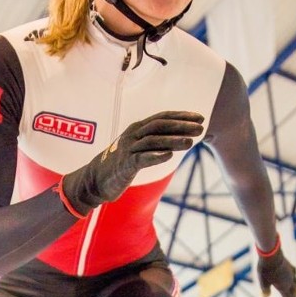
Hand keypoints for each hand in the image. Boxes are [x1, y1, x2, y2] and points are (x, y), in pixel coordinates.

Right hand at [60, 110, 203, 214]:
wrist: (95, 180)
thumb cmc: (120, 165)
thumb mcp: (139, 149)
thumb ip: (156, 142)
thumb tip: (179, 139)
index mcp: (137, 128)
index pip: (162, 117)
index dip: (182, 116)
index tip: (200, 117)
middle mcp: (133, 135)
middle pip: (160, 125)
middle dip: (181, 125)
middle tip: (200, 127)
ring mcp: (128, 149)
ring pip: (153, 141)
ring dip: (173, 140)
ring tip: (190, 143)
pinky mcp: (124, 165)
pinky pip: (141, 159)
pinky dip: (155, 156)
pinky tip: (169, 156)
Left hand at [258, 247, 295, 296]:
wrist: (272, 254)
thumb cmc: (266, 270)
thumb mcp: (263, 282)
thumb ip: (265, 291)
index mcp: (284, 288)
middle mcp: (290, 282)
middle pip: (294, 292)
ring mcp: (291, 273)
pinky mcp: (290, 266)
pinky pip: (294, 274)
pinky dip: (294, 277)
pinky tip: (293, 276)